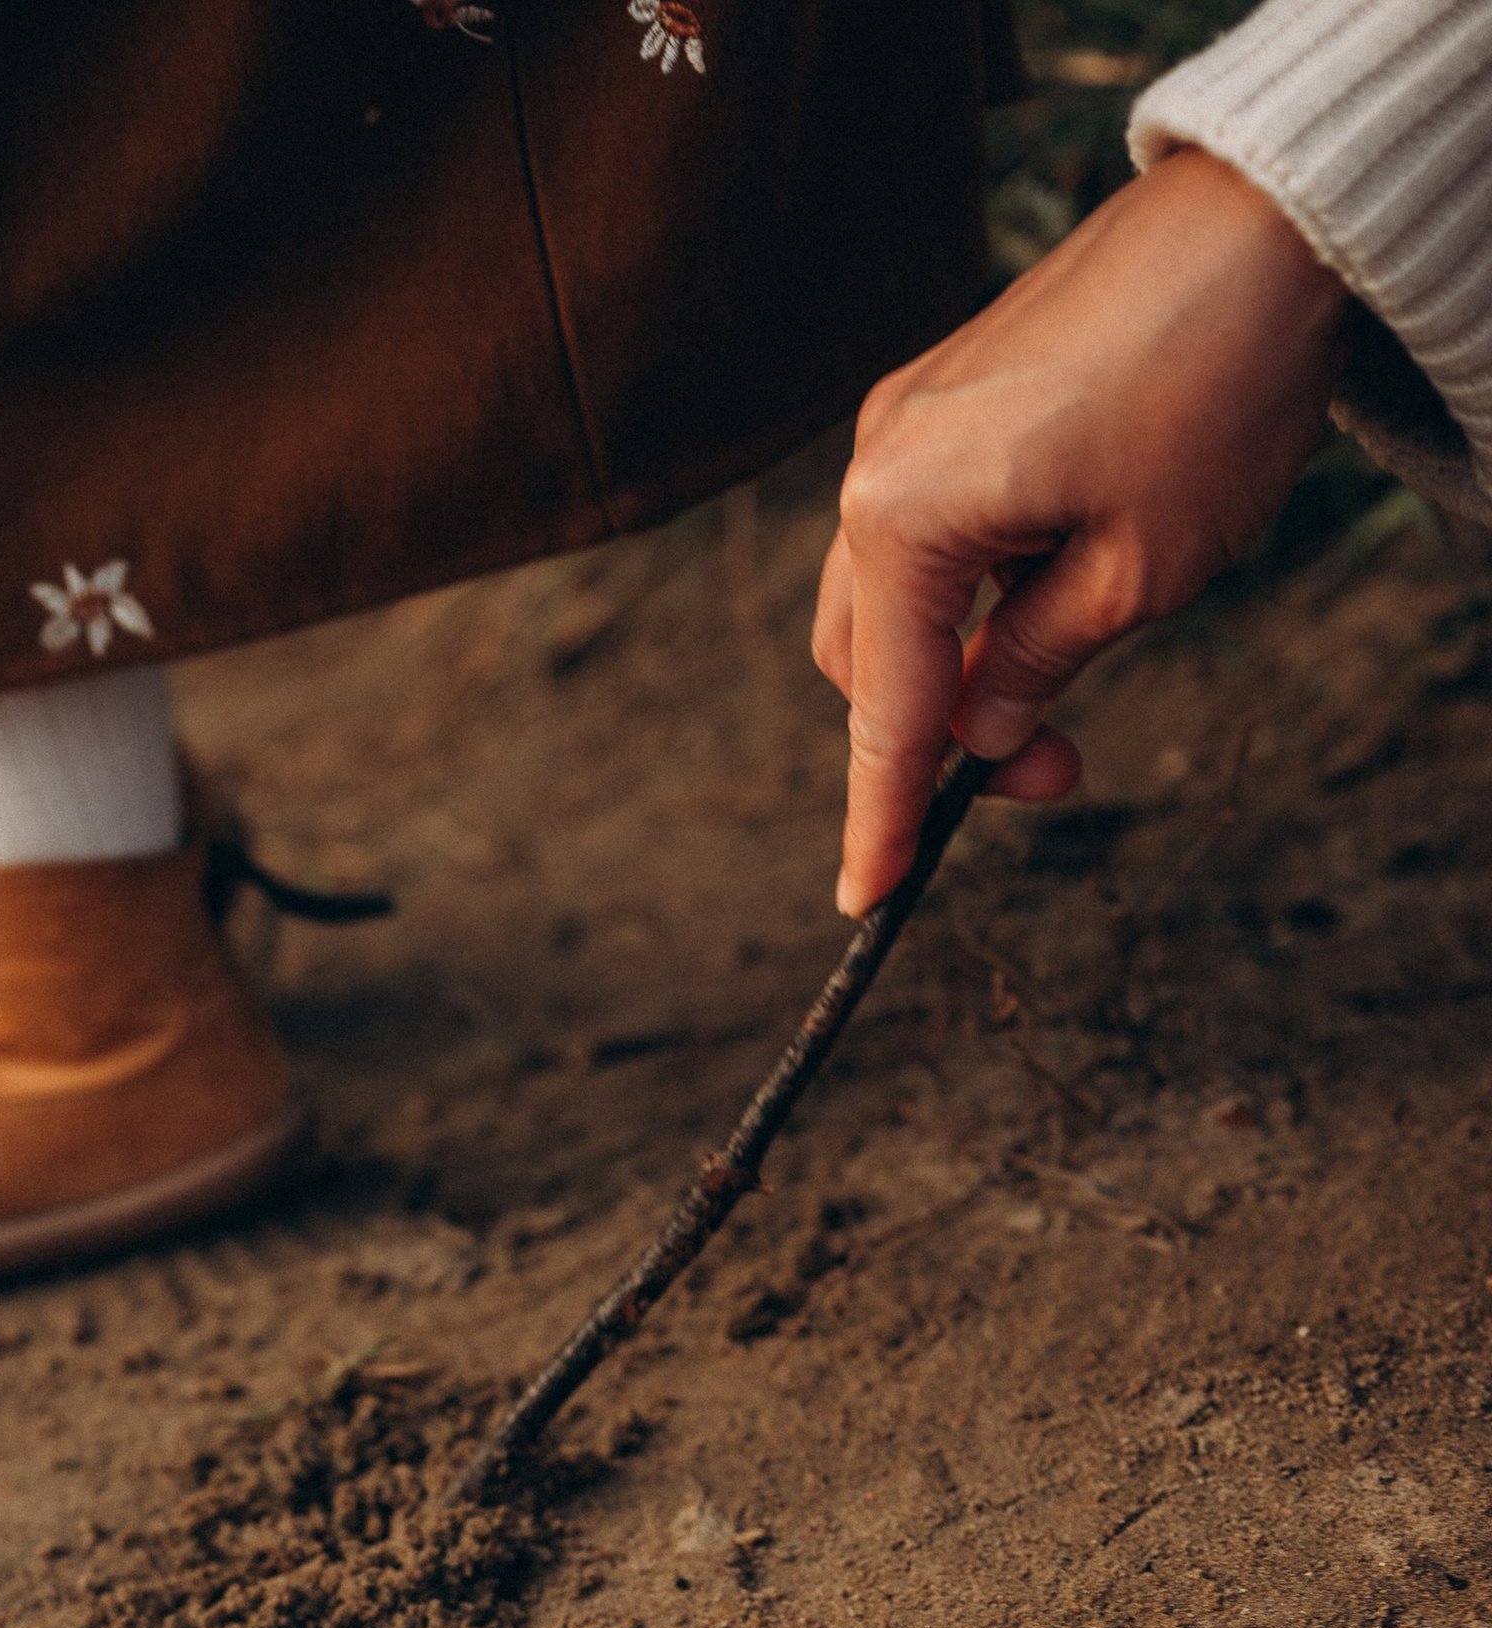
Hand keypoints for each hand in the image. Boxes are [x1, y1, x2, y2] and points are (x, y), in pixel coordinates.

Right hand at [814, 150, 1348, 914]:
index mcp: (904, 515)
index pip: (885, 711)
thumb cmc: (1210, 393)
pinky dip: (968, 589)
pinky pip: (928, 524)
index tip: (872, 900)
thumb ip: (1036, 666)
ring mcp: (911, 416)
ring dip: (955, 661)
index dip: (882, 817)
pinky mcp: (953, 389)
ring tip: (1058, 684)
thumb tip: (983, 732)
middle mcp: (879, 462)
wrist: (1266, 221)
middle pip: (867, 655)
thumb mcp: (1138, 573)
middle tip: (1052, 772)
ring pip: (894, 591)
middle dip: (938, 732)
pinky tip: (1050, 592)